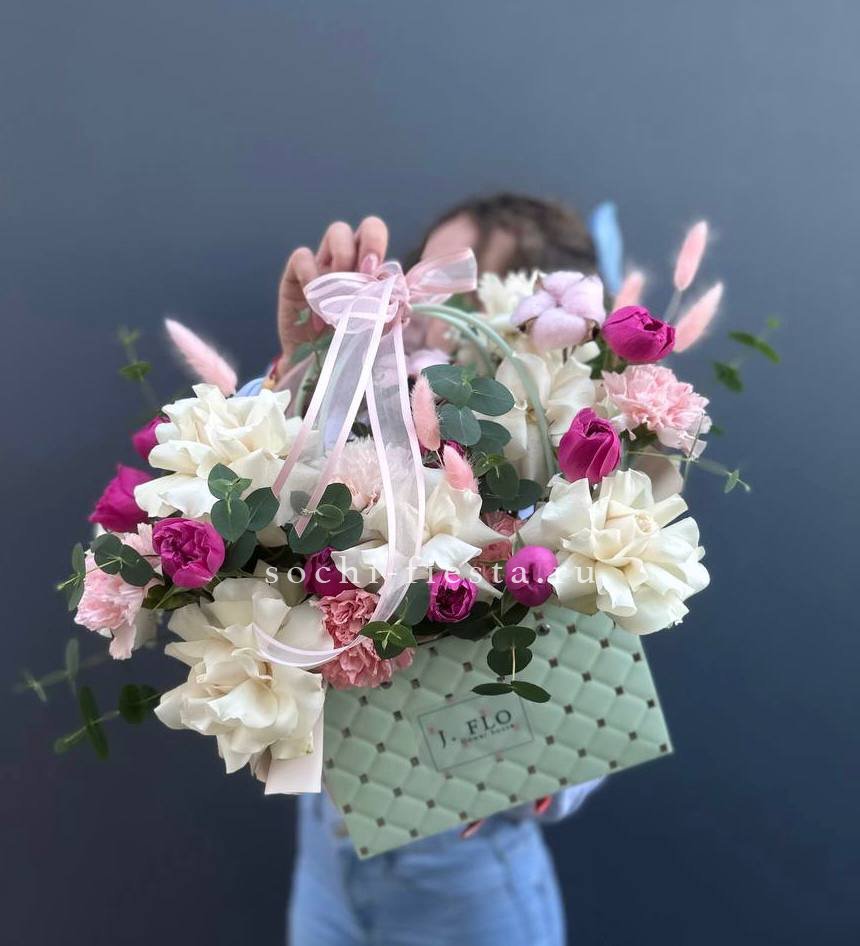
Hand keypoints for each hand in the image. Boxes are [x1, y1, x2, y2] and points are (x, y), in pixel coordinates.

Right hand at [277, 216, 388, 370]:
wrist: (315, 369)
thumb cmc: (347, 348)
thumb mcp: (373, 333)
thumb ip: (388, 316)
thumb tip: (403, 304)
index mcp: (369, 270)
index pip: (377, 237)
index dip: (377, 244)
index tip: (375, 274)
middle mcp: (349, 261)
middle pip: (363, 228)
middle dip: (368, 244)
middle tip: (364, 274)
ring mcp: (323, 265)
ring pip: (336, 233)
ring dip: (344, 257)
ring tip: (342, 291)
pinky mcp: (295, 277)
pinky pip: (302, 257)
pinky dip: (311, 277)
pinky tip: (316, 306)